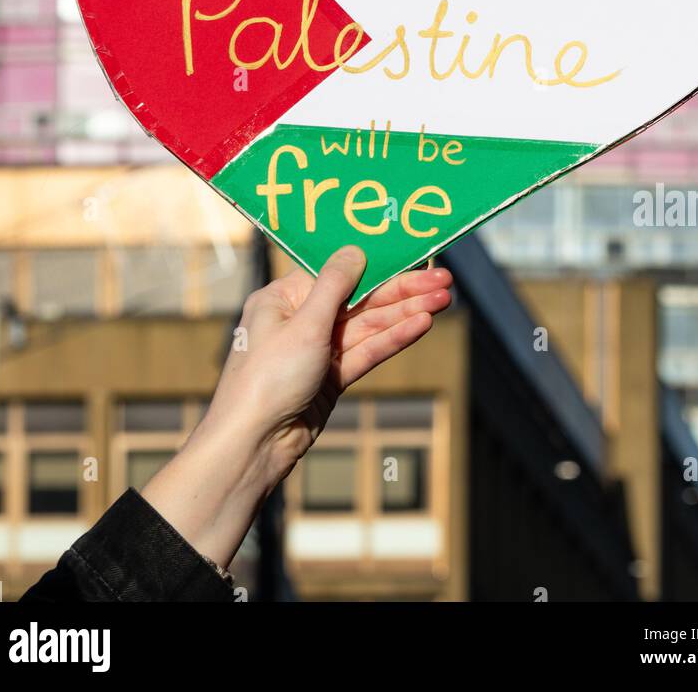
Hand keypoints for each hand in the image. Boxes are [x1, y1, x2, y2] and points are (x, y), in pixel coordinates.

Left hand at [141, 246, 452, 568]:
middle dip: (403, 291)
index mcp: (283, 299)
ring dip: (406, 313)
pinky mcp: (331, 378)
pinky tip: (421, 325)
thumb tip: (354, 250)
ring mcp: (318, 351)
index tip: (412, 258)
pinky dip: (393, 339)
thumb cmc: (266, 379)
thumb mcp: (303, 324)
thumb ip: (334, 286)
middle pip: (359, 300)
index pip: (338, 275)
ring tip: (443, 301)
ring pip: (368, 327)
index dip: (378, 266)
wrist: (253, 446)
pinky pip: (366, 353)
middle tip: (444, 281)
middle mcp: (300, 321)